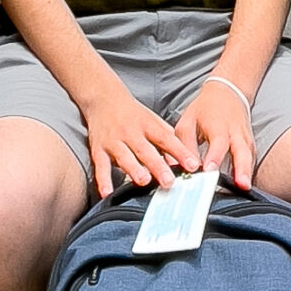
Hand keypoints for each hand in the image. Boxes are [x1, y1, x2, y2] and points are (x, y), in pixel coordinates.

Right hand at [80, 82, 198, 200]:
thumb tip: (180, 162)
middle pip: (145, 150)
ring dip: (134, 169)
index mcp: (147, 125)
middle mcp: (131, 132)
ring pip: (124, 157)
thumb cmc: (132, 114)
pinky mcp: (98, 149)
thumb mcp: (153, 121)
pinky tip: (107, 192)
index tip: (192, 165)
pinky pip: (101, 166)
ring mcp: (114, 141)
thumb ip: (167, 141)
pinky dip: (103, 180)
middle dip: (158, 166)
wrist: (103, 99)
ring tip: (143, 180)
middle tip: (169, 181)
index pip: (166, 139)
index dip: (180, 152)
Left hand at [173, 80, 255, 190]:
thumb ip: (185, 144)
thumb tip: (182, 167)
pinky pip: (252, 159)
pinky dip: (249, 171)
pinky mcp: (250, 145)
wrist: (227, 93)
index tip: (210, 170)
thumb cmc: (205, 109)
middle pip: (242, 150)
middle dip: (242, 168)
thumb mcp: (188, 121)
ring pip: (250, 156)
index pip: (218, 142)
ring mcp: (245, 138)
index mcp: (218, 125)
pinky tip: (244, 185)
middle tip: (241, 184)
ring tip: (245, 187)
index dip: (215, 156)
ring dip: (248, 172)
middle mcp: (235, 132)